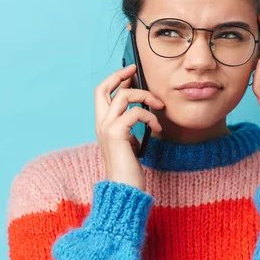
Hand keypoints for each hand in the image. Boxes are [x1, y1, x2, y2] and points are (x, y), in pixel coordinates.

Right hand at [94, 64, 163, 191]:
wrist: (124, 189)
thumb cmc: (128, 169)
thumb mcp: (129, 142)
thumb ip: (129, 126)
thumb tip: (141, 109)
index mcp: (102, 124)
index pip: (101, 93)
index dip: (114, 78)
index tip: (130, 71)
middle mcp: (101, 124)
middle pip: (103, 88)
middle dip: (120, 75)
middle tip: (136, 70)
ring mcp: (107, 128)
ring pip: (124, 95)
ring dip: (145, 96)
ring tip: (159, 106)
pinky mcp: (116, 133)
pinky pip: (136, 112)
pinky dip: (150, 116)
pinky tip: (157, 127)